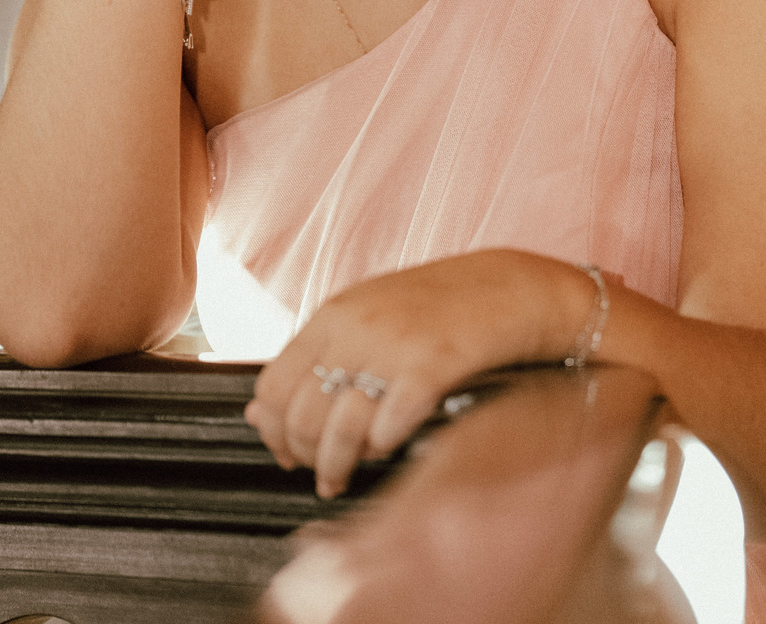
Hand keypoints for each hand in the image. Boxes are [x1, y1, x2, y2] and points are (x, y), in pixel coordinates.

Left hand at [245, 251, 594, 498]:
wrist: (508, 288)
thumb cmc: (436, 308)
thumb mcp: (367, 318)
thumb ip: (316, 358)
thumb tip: (257, 411)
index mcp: (334, 313)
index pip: (273, 383)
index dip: (273, 429)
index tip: (285, 451)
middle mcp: (356, 326)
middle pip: (301, 412)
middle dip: (303, 455)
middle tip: (318, 472)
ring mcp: (393, 344)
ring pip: (339, 427)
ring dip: (336, 464)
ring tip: (341, 478)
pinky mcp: (433, 364)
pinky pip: (389, 424)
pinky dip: (382, 445)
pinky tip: (388, 446)